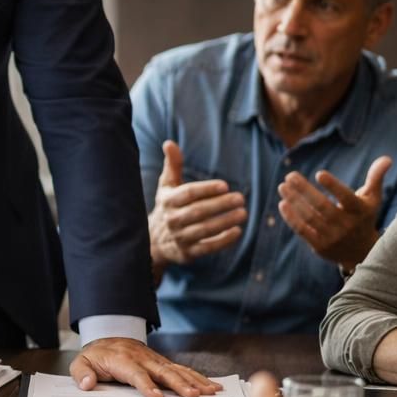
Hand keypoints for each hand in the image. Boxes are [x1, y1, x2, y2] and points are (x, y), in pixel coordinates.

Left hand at [68, 337, 221, 396]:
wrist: (108, 335)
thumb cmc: (96, 355)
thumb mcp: (81, 362)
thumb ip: (81, 373)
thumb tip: (87, 384)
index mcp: (121, 360)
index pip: (135, 373)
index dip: (146, 384)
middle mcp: (142, 358)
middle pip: (162, 371)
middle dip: (178, 384)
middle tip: (192, 395)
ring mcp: (154, 360)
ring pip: (176, 370)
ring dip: (194, 381)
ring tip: (209, 391)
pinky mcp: (163, 363)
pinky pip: (182, 370)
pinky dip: (197, 377)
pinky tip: (211, 386)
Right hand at [148, 141, 246, 279]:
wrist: (153, 242)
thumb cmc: (167, 207)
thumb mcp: (167, 186)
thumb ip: (172, 165)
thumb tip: (169, 143)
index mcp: (167, 201)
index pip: (188, 194)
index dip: (207, 189)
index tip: (225, 186)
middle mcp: (171, 219)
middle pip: (198, 212)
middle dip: (220, 205)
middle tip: (241, 198)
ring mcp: (179, 238)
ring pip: (204, 230)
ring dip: (225, 222)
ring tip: (243, 213)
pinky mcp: (187, 253)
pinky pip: (207, 248)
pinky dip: (223, 241)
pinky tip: (237, 232)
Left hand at [276, 155, 389, 270]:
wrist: (361, 252)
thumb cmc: (364, 217)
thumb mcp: (372, 199)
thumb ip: (375, 178)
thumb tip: (387, 158)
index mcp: (360, 211)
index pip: (346, 197)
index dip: (333, 186)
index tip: (319, 173)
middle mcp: (346, 225)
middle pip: (322, 206)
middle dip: (304, 190)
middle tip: (290, 175)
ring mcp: (332, 237)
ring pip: (309, 217)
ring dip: (294, 200)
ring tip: (283, 186)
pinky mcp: (320, 246)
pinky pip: (302, 230)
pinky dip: (291, 217)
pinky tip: (283, 203)